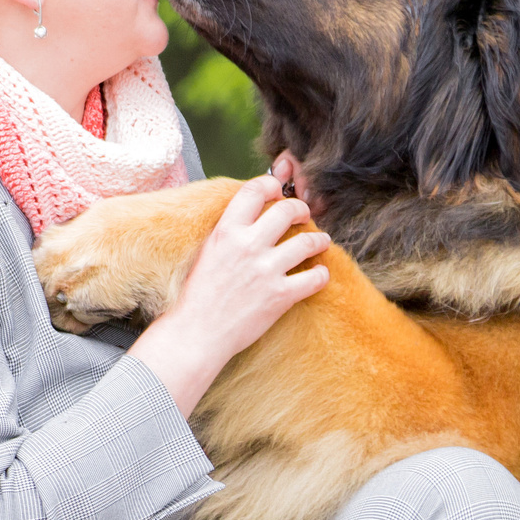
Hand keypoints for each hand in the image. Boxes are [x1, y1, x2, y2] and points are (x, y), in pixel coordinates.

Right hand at [125, 174, 328, 415]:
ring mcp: (266, 270)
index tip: (279, 190)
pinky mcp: (280, 296)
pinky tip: (319, 274)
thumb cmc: (200, 294)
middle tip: (305, 215)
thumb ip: (231, 231)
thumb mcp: (209, 251)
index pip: (255, 190)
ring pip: (308, 241)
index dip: (272, 185)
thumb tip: (253, 213)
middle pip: (288, 210)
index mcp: (226, 231)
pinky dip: (321, 275)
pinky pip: (315, 278)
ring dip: (320, 240)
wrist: (198, 333)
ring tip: (322, 242)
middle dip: (302, 209)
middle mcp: (248, 245)